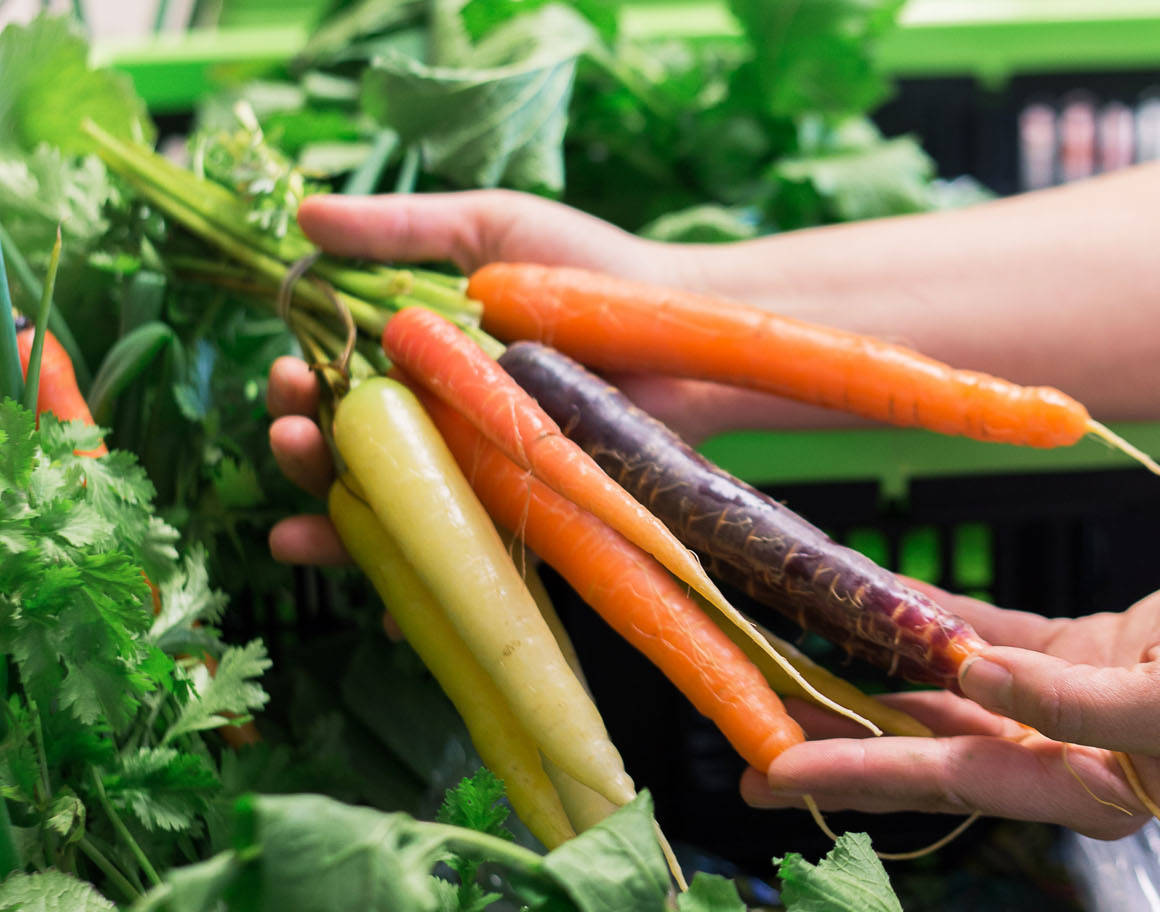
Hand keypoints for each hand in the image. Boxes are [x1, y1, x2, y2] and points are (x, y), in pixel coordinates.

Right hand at [269, 189, 875, 565]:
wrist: (676, 319)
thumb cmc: (582, 264)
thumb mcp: (486, 227)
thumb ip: (400, 227)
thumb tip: (303, 215)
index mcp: (411, 359)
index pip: (331, 384)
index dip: (297, 387)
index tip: (281, 374)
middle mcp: (432, 422)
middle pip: (346, 454)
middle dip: (303, 453)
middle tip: (287, 436)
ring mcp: (472, 474)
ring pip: (390, 514)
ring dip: (334, 530)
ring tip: (296, 532)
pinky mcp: (517, 515)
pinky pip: (466, 562)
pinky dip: (422, 599)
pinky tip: (391, 624)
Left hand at [741, 538, 1159, 838]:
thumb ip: (1065, 704)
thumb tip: (969, 682)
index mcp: (1074, 782)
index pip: (935, 776)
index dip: (848, 773)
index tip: (770, 769)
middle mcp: (1052, 750)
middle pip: (917, 743)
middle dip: (833, 735)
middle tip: (746, 727)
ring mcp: (1055, 703)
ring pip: (936, 691)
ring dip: (866, 678)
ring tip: (788, 668)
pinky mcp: (1069, 655)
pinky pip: (977, 637)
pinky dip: (926, 620)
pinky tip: (873, 598)